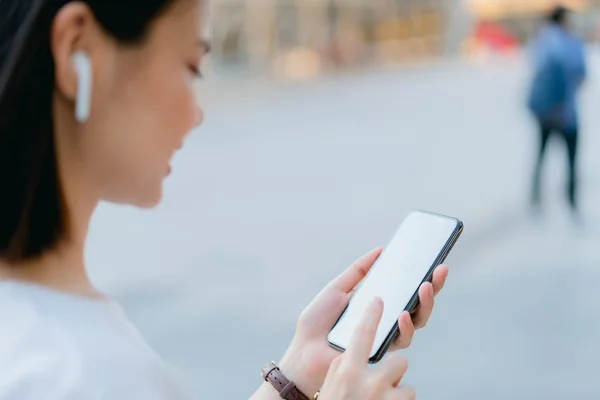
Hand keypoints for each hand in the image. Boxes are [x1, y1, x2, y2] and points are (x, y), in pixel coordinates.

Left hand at [279, 248, 448, 395]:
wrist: (305, 349)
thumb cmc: (318, 321)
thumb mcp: (338, 287)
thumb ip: (358, 270)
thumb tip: (380, 250)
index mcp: (378, 301)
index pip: (407, 288)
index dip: (424, 275)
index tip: (435, 260)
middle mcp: (387, 318)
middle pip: (419, 302)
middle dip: (434, 286)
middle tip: (439, 270)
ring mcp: (386, 334)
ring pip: (418, 320)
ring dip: (425, 303)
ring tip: (424, 287)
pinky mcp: (382, 350)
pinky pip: (402, 339)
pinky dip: (405, 326)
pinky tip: (402, 313)